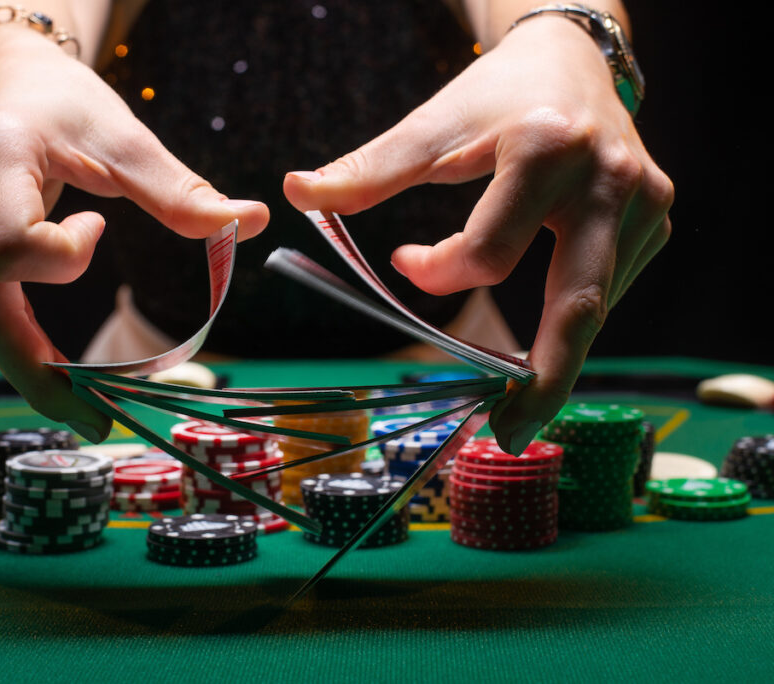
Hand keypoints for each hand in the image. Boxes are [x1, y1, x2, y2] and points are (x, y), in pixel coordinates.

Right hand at [0, 25, 268, 439]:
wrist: (3, 80)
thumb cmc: (66, 105)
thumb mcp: (124, 137)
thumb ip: (179, 190)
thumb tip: (251, 223)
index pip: (10, 247)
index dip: (63, 258)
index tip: (99, 226)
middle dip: (41, 375)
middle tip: (96, 423)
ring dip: (32, 364)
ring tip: (86, 404)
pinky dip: (17, 336)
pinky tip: (48, 353)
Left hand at [284, 17, 672, 453]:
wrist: (573, 58)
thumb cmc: (495, 95)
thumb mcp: (432, 125)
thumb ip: (368, 171)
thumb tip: (294, 192)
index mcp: (547, 151)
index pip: (490, 253)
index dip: (438, 272)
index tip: (404, 260)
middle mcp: (608, 182)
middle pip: (578, 305)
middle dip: (545, 381)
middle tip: (508, 436)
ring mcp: (643, 205)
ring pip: (593, 305)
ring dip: (555, 351)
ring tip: (521, 399)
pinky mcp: (654, 220)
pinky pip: (608, 287)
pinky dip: (573, 315)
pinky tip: (550, 327)